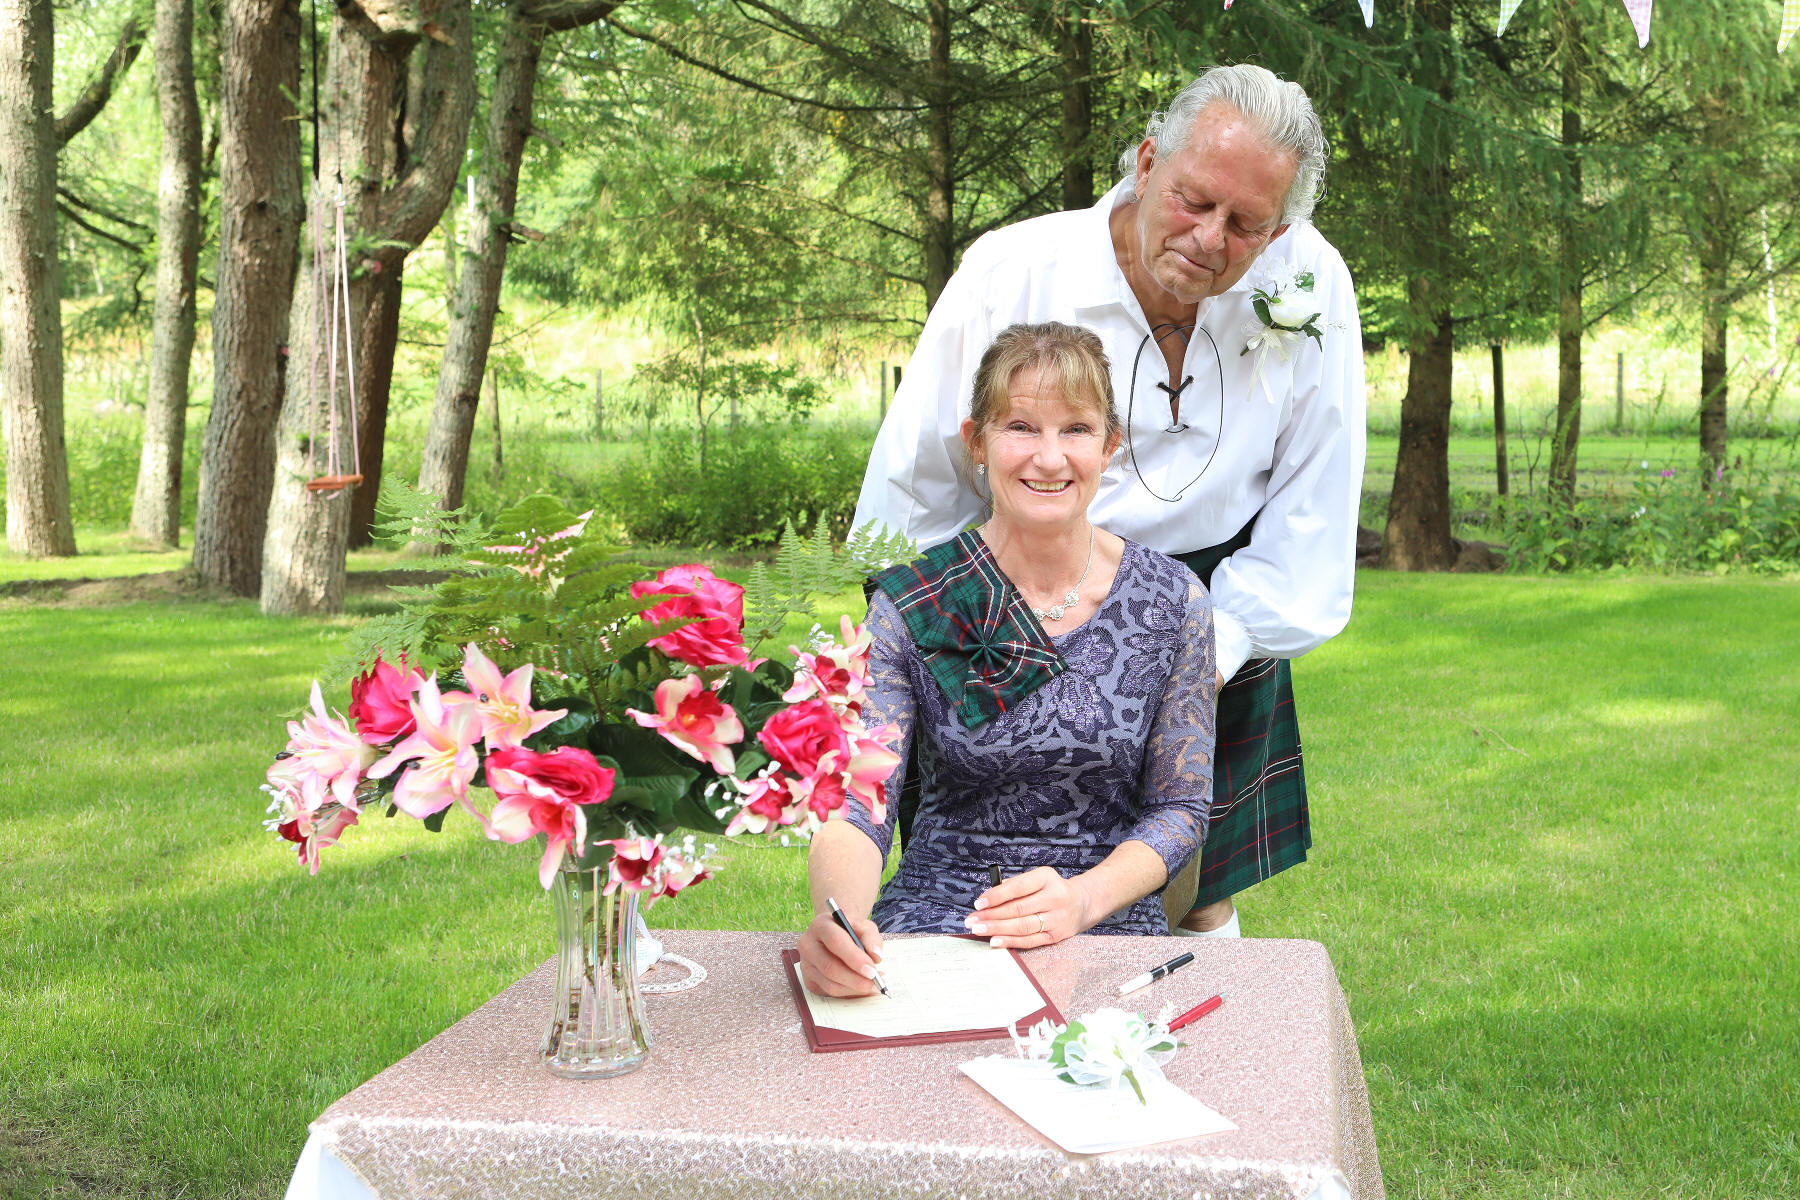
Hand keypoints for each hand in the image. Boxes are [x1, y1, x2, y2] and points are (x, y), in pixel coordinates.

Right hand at [796, 908, 886, 997]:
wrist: (837, 934)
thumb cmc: (851, 930)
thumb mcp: (864, 926)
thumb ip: (871, 938)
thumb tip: (876, 957)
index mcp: (821, 925)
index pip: (835, 941)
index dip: (854, 958)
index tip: (872, 970)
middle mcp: (808, 944)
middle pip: (830, 967)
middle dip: (856, 979)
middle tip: (876, 981)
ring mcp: (806, 964)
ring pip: (830, 984)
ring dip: (854, 988)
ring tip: (873, 985)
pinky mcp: (809, 980)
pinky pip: (829, 992)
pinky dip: (849, 993)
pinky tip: (861, 988)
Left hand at [964, 867, 1091, 948]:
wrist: (1083, 903)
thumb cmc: (1052, 889)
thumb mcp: (1038, 879)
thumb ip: (1015, 886)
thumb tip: (988, 899)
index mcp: (1047, 878)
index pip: (1018, 887)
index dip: (996, 896)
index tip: (978, 903)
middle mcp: (1054, 897)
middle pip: (1018, 909)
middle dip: (991, 915)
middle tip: (972, 920)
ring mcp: (1057, 918)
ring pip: (1022, 926)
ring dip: (997, 929)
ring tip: (978, 929)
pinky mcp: (1057, 935)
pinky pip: (1030, 940)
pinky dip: (1010, 942)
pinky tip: (995, 941)